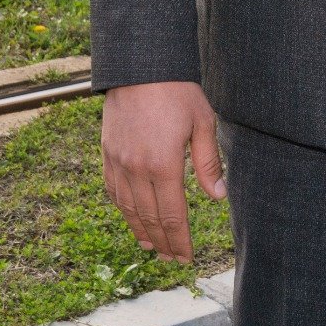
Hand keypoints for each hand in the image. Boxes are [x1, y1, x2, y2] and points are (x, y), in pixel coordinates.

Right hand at [100, 80, 224, 261]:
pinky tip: (131, 217)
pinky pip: (112, 190)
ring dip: (141, 231)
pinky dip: (122, 209)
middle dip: (164, 243)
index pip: (173, 216)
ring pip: (128, 209)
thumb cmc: (177, 91)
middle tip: (173, 259)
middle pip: (150, 218)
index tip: (187, 258)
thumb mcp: (202, 123)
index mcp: (164, 165)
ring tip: (153, 247)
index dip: (181, 241)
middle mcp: (137, 169)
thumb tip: (218, 196)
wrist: (140, 66)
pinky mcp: (107, 153)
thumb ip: (209, 164)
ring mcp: (118, 163)